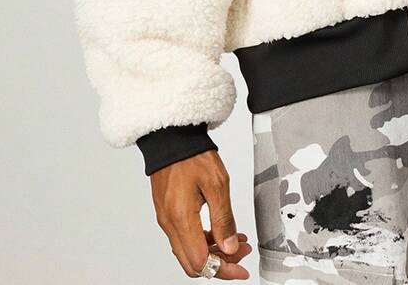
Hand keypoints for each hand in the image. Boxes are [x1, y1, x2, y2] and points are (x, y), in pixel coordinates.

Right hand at [150, 149, 252, 277]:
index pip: (201, 262)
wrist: (171, 138)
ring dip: (213, 253)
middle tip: (241, 256)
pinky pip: (184, 238)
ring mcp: (167, 219)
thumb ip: (224, 219)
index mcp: (181, 218)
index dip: (223, 270)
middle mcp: (170, 224)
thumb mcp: (217, 183)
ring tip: (236, 242)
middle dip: (219, 265)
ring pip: (188, 252)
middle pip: (193, 263)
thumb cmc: (192, 155)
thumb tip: (230, 248)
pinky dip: (203, 241)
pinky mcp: (168, 213)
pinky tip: (219, 232)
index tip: (241, 269)